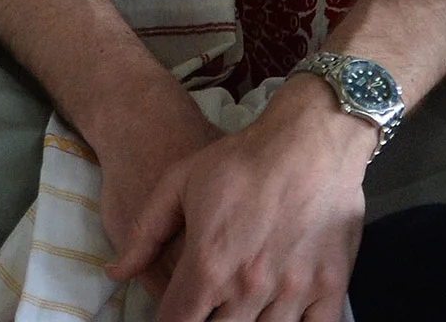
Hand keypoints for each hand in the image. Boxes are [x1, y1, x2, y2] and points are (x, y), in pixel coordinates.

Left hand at [108, 76, 372, 321]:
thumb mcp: (177, 183)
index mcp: (209, 264)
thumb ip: (143, 233)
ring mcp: (293, 291)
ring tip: (236, 309)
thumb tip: (114, 272)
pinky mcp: (330, 288)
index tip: (172, 315)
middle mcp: (250, 287)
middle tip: (205, 306)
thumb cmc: (240, 159)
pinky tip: (274, 317)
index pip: (178, 321)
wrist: (309, 142)